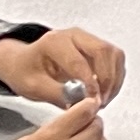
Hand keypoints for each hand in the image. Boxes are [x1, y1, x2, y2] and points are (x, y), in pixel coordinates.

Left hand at [0, 27, 127, 106]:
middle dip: (107, 79)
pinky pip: (115, 60)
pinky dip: (115, 78)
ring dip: (114, 79)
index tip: (92, 100)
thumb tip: (81, 103)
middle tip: (100, 101)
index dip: (89, 83)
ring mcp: (88, 40)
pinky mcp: (96, 48)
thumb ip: (57, 94)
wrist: (23, 63)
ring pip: (114, 54)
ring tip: (103, 99)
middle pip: (103, 51)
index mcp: (55, 42)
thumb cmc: (26, 71)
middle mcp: (74, 36)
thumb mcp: (33, 87)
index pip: (79, 61)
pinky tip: (105, 93)